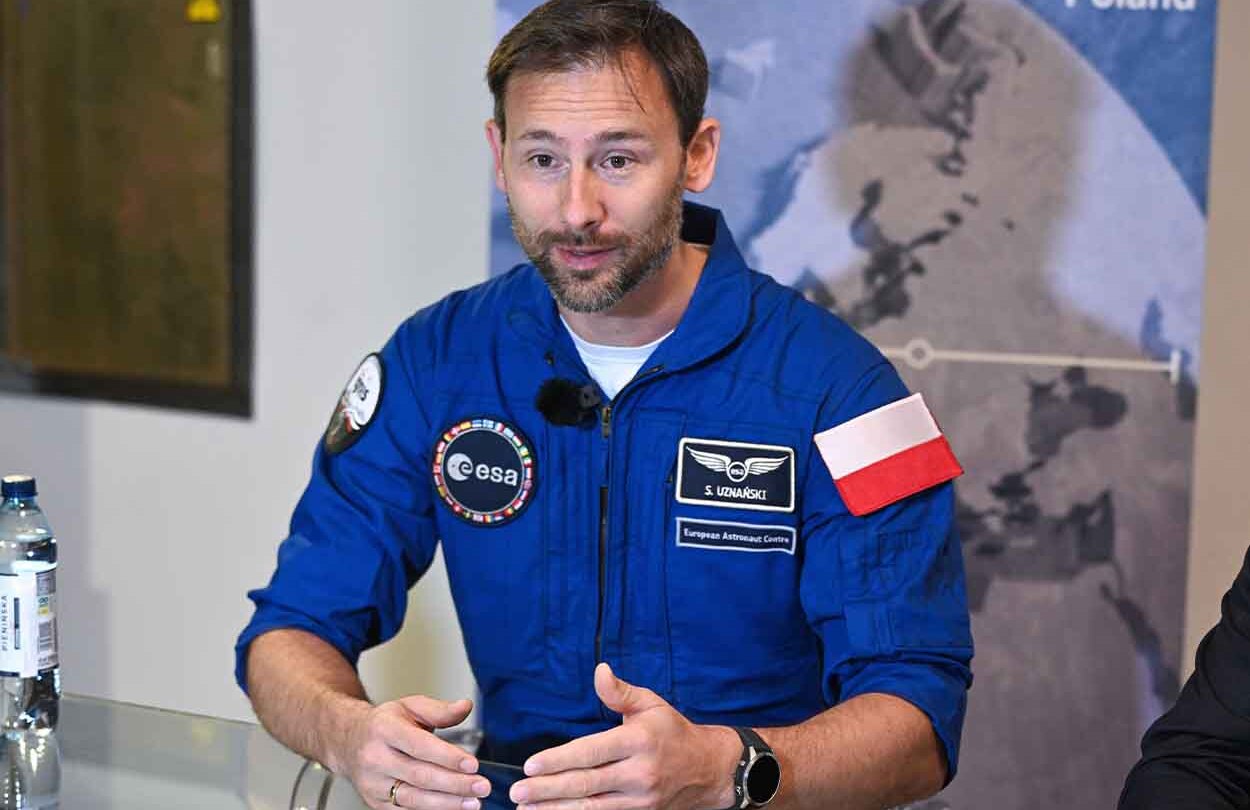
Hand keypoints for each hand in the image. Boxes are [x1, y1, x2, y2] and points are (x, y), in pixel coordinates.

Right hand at [330, 694, 492, 809]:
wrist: (348, 742)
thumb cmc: (383, 724)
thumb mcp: (409, 706)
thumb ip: (440, 709)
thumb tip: (465, 706)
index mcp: (384, 729)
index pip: (419, 746)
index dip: (447, 757)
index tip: (472, 764)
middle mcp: (375, 758)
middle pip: (419, 775)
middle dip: (454, 783)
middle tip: (481, 786)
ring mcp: (373, 784)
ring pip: (413, 798)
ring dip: (447, 803)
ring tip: (472, 802)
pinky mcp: (376, 803)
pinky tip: (452, 807)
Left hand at [509, 663, 739, 809]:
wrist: (708, 769)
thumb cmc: (673, 732)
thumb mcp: (651, 704)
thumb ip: (620, 692)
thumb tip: (599, 671)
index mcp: (639, 741)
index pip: (592, 752)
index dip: (559, 759)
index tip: (532, 765)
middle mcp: (640, 772)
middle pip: (586, 783)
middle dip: (548, 789)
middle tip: (519, 792)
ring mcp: (641, 799)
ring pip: (592, 807)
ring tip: (527, 809)